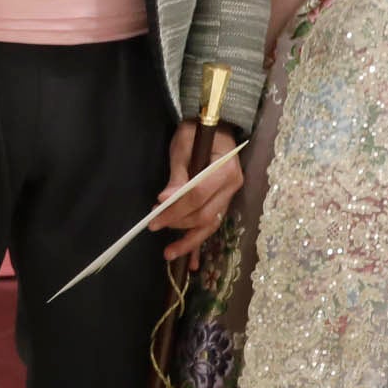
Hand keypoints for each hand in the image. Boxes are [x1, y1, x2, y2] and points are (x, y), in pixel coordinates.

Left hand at [159, 120, 244, 261]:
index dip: (176, 207)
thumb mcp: (183, 146)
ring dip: (190, 241)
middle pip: (205, 214)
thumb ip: (177, 175)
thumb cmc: (197, 131)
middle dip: (178, 223)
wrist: (215, 124)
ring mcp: (230, 196)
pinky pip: (211, 224)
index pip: (198, 195)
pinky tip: (191, 262)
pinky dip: (200, 242)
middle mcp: (232, 186)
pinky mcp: (223, 202)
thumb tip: (164, 200)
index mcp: (225, 170)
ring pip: (210, 224)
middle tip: (154, 226)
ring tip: (169, 253)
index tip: (154, 214)